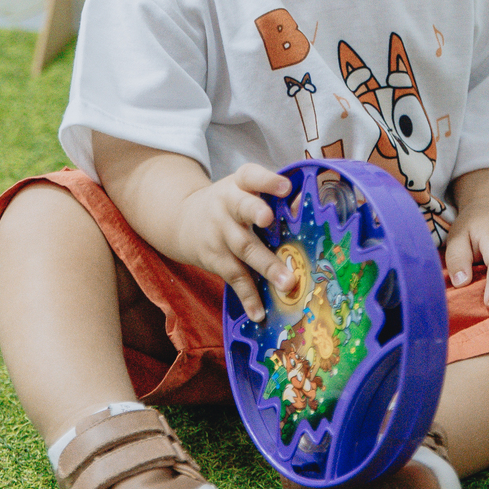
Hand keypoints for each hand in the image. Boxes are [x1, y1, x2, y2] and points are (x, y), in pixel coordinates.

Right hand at [175, 164, 297, 321]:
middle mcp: (227, 206)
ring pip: (243, 248)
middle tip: (268, 219)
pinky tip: (259, 312)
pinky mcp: (216, 259)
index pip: (251, 176)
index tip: (285, 186)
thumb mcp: (244, 189)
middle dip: (256, 213)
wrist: (183, 220)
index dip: (267, 179)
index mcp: (239, 184)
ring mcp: (220, 233)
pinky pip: (234, 277)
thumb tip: (305, 201)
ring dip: (266, 265)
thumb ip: (272, 194)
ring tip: (287, 282)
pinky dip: (247, 297)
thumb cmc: (230, 203)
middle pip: (242, 209)